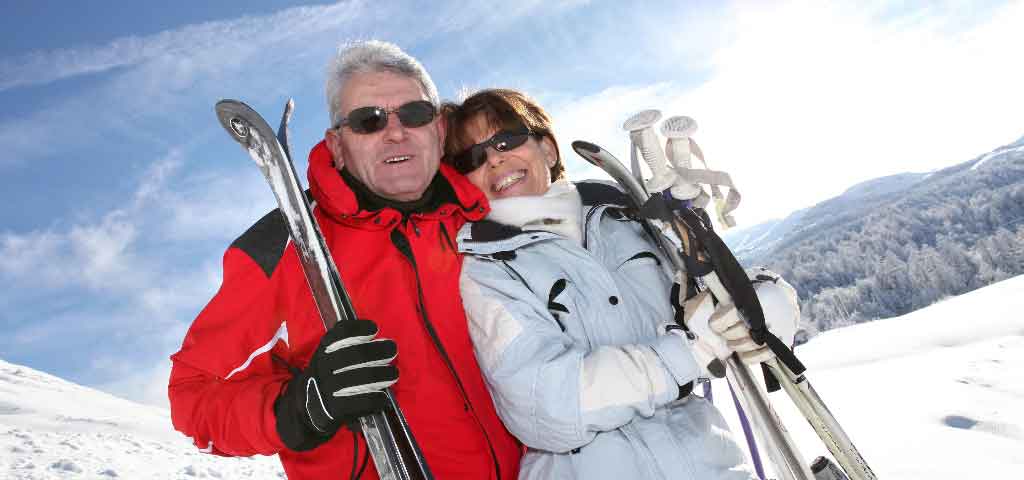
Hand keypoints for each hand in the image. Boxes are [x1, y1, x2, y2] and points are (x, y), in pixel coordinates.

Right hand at [275, 319, 397, 450]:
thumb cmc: (327, 376)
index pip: (341, 333)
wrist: (306, 407)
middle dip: (380, 351)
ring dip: (384, 374)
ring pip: (362, 378)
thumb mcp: (328, 354)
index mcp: (324, 349)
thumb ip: (347, 344)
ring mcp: (328, 388)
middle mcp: (324, 366)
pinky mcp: (334, 409)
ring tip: (393, 374)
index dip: (360, 329)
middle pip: (357, 355)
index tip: (374, 329)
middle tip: (392, 350)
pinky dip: (377, 398)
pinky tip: (383, 397)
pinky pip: (362, 402)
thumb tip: (379, 341)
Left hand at [679, 269, 800, 365]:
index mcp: (750, 297)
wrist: (779, 298)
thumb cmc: (747, 293)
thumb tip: (681, 273)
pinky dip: (748, 356)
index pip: (726, 317)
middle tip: (725, 330)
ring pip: (745, 347)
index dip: (717, 323)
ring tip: (734, 338)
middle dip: (726, 334)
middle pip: (735, 334)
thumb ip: (707, 289)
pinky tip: (744, 348)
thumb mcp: (729, 288)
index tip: (715, 322)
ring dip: (735, 344)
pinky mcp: (782, 342)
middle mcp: (765, 314)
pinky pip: (758, 357)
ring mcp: (775, 329)